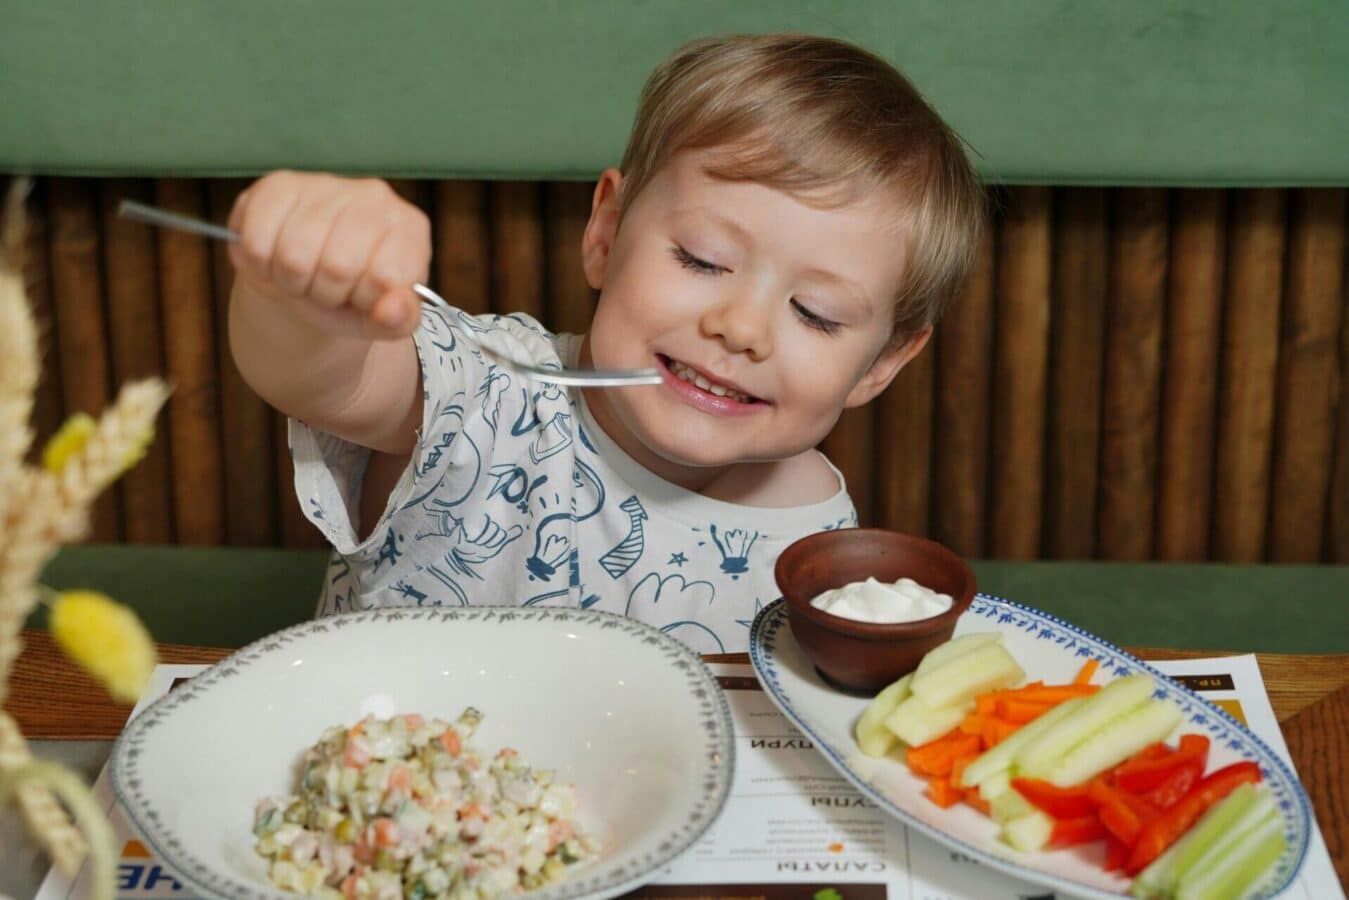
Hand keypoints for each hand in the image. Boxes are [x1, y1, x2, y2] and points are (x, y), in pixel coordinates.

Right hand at [227, 171, 429, 338]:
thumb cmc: (352, 298)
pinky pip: (259, 240)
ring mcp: (327, 184)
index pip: (386, 276)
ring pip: (294, 254)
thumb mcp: (382, 320)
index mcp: (410, 228)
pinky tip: (276, 257)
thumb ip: (399, 321)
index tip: (361, 297)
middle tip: (326, 288)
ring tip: (303, 275)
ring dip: (292, 281)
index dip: (364, 300)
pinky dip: (262, 264)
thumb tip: (392, 311)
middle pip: (338, 265)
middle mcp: (375, 196)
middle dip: (325, 293)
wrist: (306, 278)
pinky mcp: (279, 184)